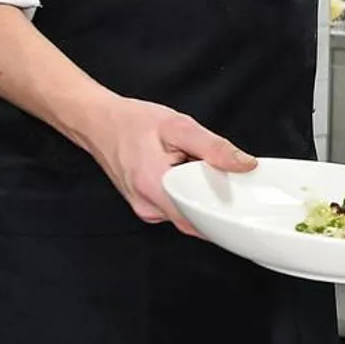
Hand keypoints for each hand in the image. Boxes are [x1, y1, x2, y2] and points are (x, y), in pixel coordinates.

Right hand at [75, 94, 252, 234]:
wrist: (97, 123)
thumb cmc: (132, 122)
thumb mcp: (179, 127)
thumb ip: (214, 148)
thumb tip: (245, 165)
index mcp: (154, 188)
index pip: (199, 220)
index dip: (225, 217)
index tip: (246, 208)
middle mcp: (147, 206)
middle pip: (195, 219)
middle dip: (217, 204)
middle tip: (233, 182)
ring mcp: (145, 209)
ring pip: (187, 214)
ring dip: (202, 198)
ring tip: (205, 173)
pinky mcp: (146, 205)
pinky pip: (176, 208)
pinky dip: (189, 195)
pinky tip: (191, 177)